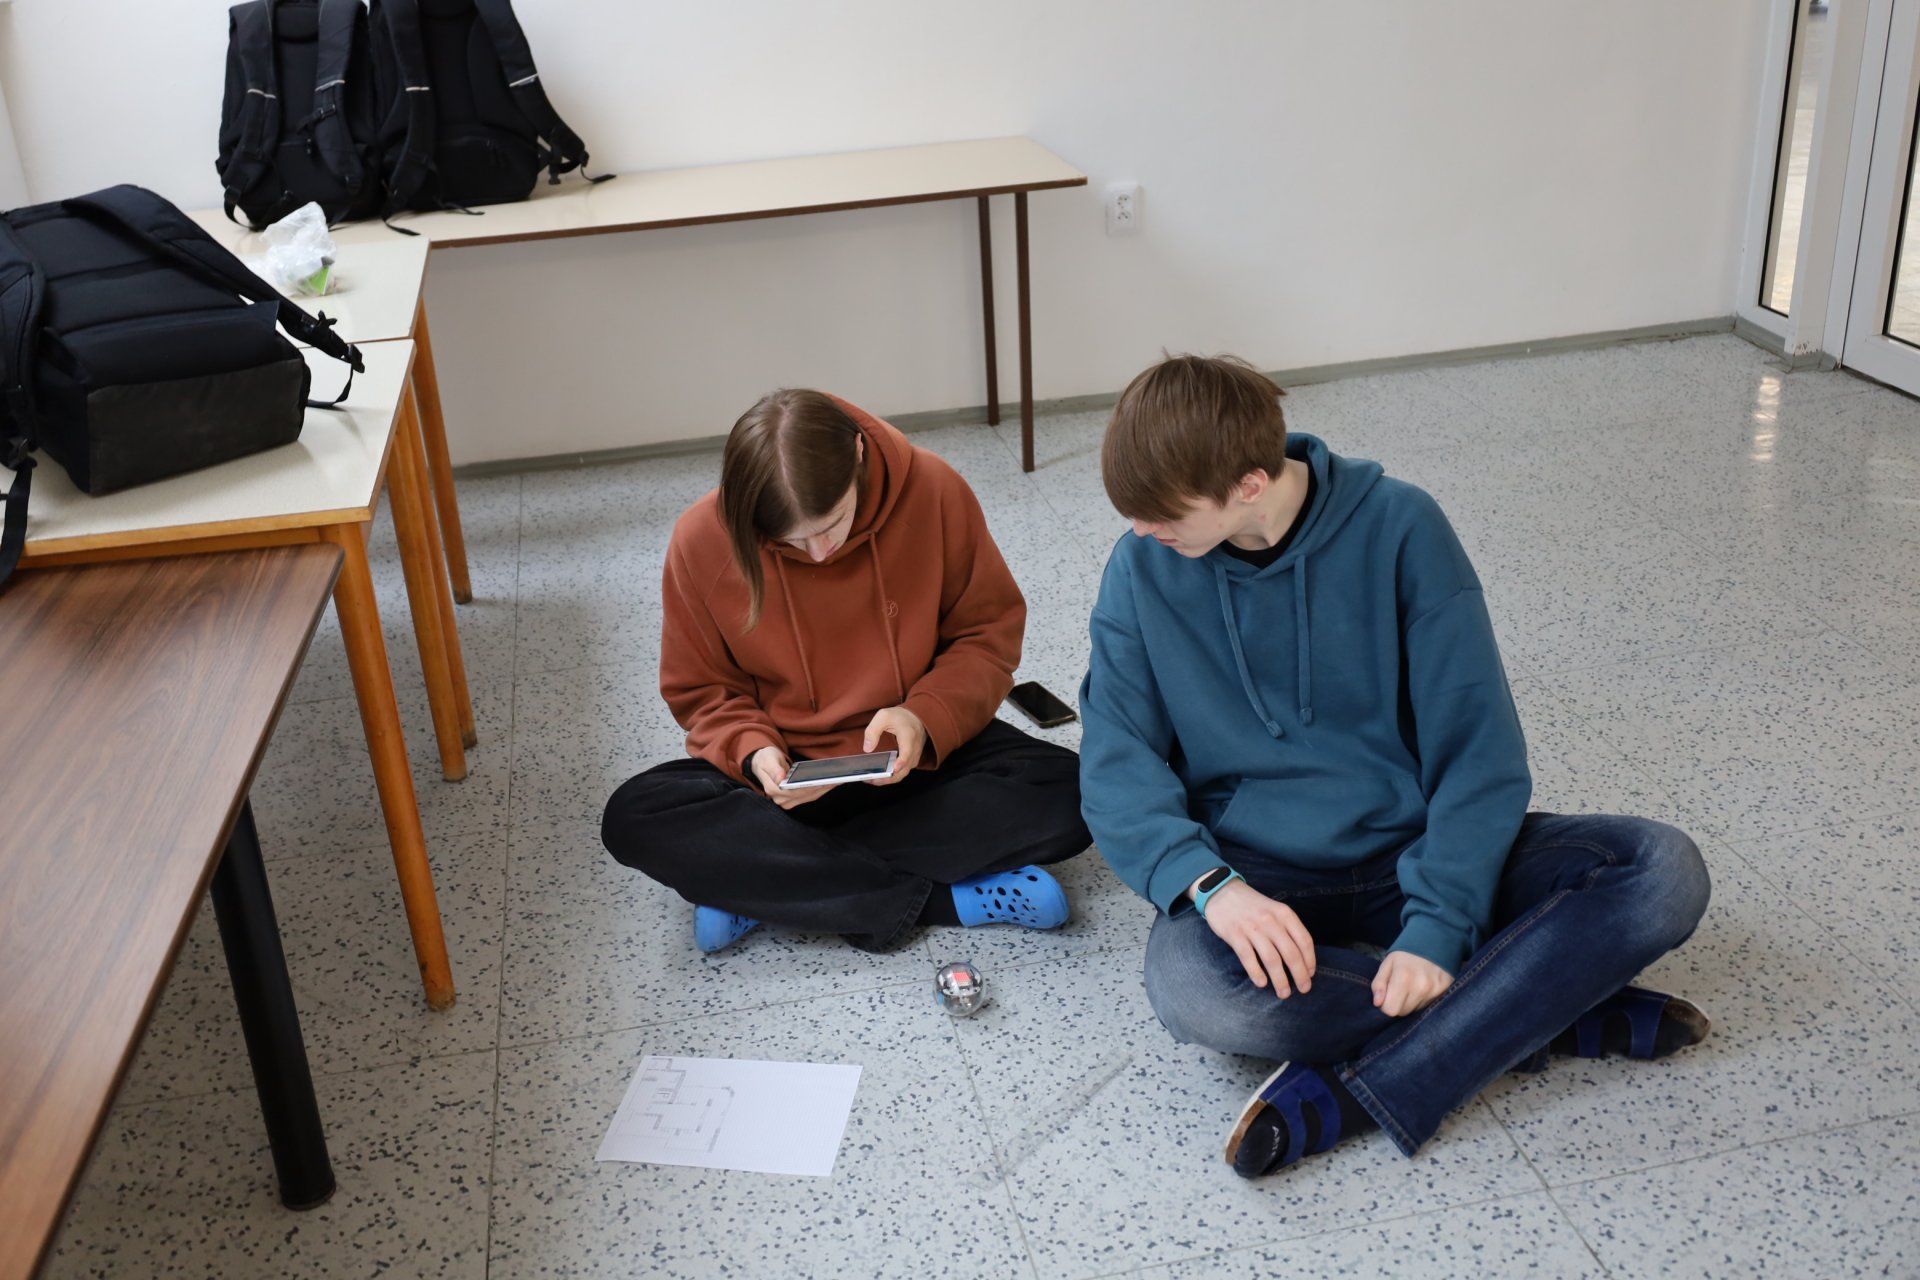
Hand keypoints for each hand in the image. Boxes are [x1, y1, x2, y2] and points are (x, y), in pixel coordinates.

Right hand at [750, 748, 834, 809]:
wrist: (763, 763)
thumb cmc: (766, 759)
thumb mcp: (768, 760)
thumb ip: (774, 769)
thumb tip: (780, 779)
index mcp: (772, 789)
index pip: (794, 792)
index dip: (808, 788)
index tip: (821, 782)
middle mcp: (779, 799)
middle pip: (804, 796)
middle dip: (820, 788)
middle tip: (835, 780)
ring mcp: (787, 801)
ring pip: (809, 797)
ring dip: (823, 790)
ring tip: (836, 781)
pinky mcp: (794, 799)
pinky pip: (809, 796)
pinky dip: (820, 790)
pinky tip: (830, 783)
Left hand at [862, 706, 927, 784]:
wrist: (916, 717)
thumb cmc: (900, 717)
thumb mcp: (883, 716)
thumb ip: (873, 730)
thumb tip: (867, 748)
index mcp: (908, 736)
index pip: (907, 752)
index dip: (901, 762)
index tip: (894, 769)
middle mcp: (914, 749)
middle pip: (904, 769)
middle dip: (889, 778)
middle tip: (873, 779)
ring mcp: (914, 756)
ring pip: (904, 773)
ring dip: (890, 779)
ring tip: (873, 780)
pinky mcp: (912, 760)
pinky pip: (904, 771)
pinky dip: (893, 776)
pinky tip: (881, 776)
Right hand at [1200, 881, 1315, 998]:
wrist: (1222, 891)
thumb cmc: (1252, 905)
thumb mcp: (1274, 910)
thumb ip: (1287, 928)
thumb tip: (1300, 958)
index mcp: (1284, 914)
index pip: (1304, 941)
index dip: (1310, 961)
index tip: (1310, 974)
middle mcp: (1271, 920)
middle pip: (1291, 953)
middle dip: (1300, 975)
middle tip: (1303, 990)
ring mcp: (1252, 927)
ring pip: (1271, 959)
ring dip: (1280, 980)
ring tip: (1284, 993)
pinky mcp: (1234, 934)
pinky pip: (1248, 957)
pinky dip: (1256, 972)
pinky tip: (1261, 983)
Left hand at [1372, 951, 1452, 1016]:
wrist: (1434, 942)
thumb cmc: (1406, 955)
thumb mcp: (1387, 963)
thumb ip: (1379, 984)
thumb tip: (1377, 1003)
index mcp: (1403, 978)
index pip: (1390, 1010)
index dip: (1385, 1005)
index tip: (1387, 996)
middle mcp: (1421, 987)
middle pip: (1403, 1012)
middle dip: (1397, 1004)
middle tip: (1399, 989)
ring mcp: (1434, 991)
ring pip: (1415, 1011)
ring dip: (1410, 1003)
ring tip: (1412, 986)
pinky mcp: (1444, 992)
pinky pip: (1427, 1006)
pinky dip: (1422, 1000)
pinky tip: (1422, 988)